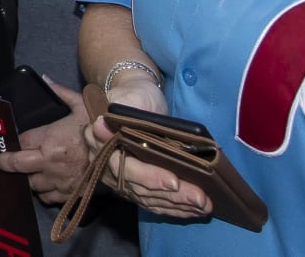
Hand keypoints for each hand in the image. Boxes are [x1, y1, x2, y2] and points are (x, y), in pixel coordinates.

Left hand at [0, 78, 90, 202]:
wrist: (123, 156)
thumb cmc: (100, 129)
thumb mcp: (82, 105)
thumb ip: (61, 93)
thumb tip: (45, 79)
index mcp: (51, 141)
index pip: (21, 143)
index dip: (11, 142)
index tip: (2, 142)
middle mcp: (51, 163)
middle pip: (17, 166)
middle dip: (2, 163)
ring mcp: (59, 181)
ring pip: (31, 184)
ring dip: (26, 177)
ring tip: (24, 169)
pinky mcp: (68, 194)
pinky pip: (47, 196)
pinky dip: (43, 190)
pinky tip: (44, 181)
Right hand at [76, 77, 214, 219]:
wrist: (136, 101)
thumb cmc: (135, 96)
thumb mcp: (131, 95)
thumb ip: (121, 108)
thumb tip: (101, 124)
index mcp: (99, 142)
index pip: (122, 166)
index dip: (148, 176)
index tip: (173, 180)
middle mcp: (106, 165)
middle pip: (139, 187)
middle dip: (172, 195)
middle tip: (200, 197)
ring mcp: (120, 179)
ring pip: (149, 198)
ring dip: (178, 204)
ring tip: (204, 204)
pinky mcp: (134, 188)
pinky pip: (154, 203)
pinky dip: (175, 208)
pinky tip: (195, 209)